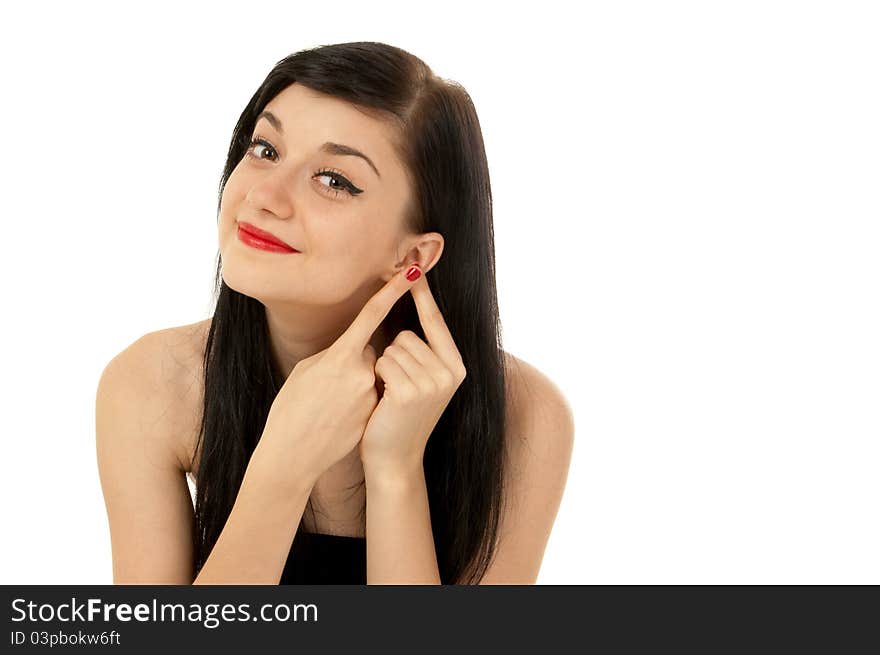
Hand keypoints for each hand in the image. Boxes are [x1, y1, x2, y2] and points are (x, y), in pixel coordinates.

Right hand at [253, 265, 421, 494]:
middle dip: (355, 362)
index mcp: (341, 356)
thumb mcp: (306, 371)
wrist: (292, 455)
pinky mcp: (374, 414)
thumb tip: (352, 349)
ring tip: (331, 406)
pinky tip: (339, 419)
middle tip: (329, 385)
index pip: (372, 316)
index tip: (411, 274)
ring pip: (371, 376)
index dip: (392, 292)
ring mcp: (369, 395)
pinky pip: (372, 397)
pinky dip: (358, 403)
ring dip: (357, 384)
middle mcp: (361, 373)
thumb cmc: (290, 409)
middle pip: (370, 353)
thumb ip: (335, 354)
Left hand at [359, 264, 466, 477]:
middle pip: (407, 334)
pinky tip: (384, 399)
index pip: (436, 321)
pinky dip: (378, 377)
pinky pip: (384, 363)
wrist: (395, 458)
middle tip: (398, 387)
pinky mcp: (412, 392)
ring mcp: (434, 383)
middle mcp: (451, 373)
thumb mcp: (422, 380)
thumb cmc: (401, 415)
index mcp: (457, 366)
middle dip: (394, 354)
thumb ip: (424, 349)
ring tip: (391, 395)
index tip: (414, 265)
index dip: (422, 294)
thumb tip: (415, 301)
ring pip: (393, 348)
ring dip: (384, 368)